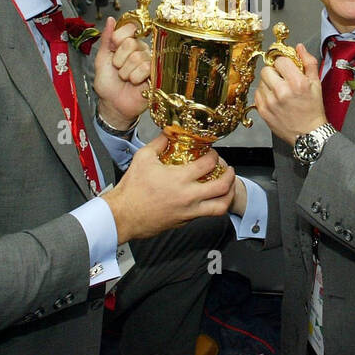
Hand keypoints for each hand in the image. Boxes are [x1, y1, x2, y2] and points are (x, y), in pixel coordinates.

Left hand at [92, 16, 149, 127]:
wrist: (112, 104)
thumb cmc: (108, 83)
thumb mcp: (102, 59)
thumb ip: (106, 39)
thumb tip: (111, 19)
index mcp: (129, 43)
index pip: (130, 28)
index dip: (118, 38)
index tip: (113, 49)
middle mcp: (141, 50)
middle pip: (131, 43)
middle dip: (119, 59)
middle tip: (118, 68)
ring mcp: (150, 62)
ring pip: (137, 57)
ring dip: (126, 71)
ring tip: (125, 78)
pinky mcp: (157, 74)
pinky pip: (146, 68)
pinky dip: (135, 77)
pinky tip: (135, 83)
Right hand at [103, 135, 235, 241]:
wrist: (123, 215)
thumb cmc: (132, 189)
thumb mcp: (143, 158)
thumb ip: (159, 143)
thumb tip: (168, 132)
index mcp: (179, 179)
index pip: (208, 164)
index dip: (214, 156)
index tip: (212, 153)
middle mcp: (188, 197)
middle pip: (222, 187)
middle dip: (231, 176)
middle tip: (229, 169)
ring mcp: (188, 211)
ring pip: (220, 207)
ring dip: (229, 195)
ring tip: (229, 187)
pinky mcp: (185, 221)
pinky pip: (206, 214)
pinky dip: (213, 205)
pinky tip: (209, 198)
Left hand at [253, 43, 325, 143]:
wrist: (308, 134)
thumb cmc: (313, 109)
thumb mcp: (316, 83)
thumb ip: (308, 62)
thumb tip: (299, 47)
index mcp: (297, 83)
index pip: (280, 60)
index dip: (284, 62)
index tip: (287, 67)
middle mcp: (282, 92)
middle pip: (267, 69)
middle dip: (274, 72)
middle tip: (282, 79)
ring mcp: (270, 102)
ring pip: (261, 81)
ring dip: (269, 83)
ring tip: (279, 90)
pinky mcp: (263, 110)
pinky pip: (257, 93)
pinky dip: (264, 93)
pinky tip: (274, 98)